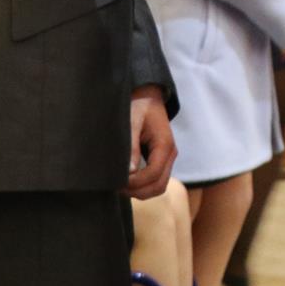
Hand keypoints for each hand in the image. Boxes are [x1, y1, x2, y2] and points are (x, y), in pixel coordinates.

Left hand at [125, 85, 175, 199]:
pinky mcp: (159, 159)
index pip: (154, 175)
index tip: (115, 182)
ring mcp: (166, 158)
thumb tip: (128, 172)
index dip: (135, 183)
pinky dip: (141, 185)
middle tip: (114, 187)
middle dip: (137, 191)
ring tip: (118, 184)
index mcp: (165, 145)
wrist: (146, 95)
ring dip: (139, 190)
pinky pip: (154, 179)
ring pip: (157, 186)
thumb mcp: (132, 122)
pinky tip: (125, 180)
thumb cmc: (138, 105)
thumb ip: (131, 147)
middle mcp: (170, 154)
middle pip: (158, 186)